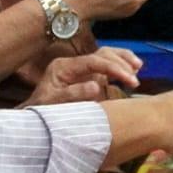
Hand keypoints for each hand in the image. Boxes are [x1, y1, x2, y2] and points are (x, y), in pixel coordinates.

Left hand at [22, 48, 142, 105]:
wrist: (34, 118)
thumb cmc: (42, 110)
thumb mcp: (53, 103)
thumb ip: (73, 94)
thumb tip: (96, 86)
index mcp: (64, 67)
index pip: (93, 61)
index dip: (112, 67)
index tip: (128, 78)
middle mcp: (74, 64)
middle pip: (102, 54)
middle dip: (121, 64)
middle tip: (134, 81)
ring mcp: (82, 68)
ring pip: (107, 55)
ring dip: (124, 59)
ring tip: (138, 68)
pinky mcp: (89, 75)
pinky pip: (107, 65)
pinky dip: (121, 65)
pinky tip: (133, 70)